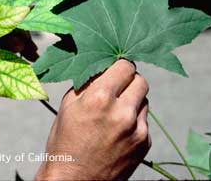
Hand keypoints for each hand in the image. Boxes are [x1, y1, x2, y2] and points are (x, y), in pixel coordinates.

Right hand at [35, 59, 150, 180]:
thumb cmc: (65, 142)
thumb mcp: (68, 106)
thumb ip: (88, 83)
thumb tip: (104, 67)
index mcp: (99, 98)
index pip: (124, 66)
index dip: (118, 66)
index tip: (114, 71)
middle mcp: (122, 112)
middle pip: (140, 80)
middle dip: (129, 81)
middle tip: (117, 88)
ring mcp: (137, 129)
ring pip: (145, 100)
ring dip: (133, 100)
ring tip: (114, 112)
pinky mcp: (145, 143)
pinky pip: (144, 120)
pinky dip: (134, 120)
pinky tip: (118, 130)